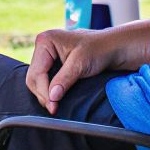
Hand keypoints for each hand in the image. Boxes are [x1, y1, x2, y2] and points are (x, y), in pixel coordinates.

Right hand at [26, 21, 149, 113]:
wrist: (115, 48)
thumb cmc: (100, 49)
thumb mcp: (80, 64)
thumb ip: (64, 80)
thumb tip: (51, 98)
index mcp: (45, 41)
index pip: (36, 72)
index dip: (43, 91)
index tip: (53, 107)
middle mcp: (44, 47)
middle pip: (34, 78)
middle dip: (43, 94)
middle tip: (54, 108)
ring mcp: (49, 56)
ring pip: (38, 81)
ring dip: (46, 94)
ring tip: (56, 106)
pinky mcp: (55, 65)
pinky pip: (46, 81)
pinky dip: (50, 91)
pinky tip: (58, 98)